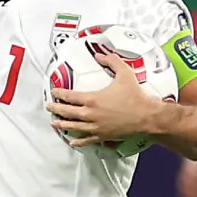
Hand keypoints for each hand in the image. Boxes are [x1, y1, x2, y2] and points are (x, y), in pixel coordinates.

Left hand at [46, 52, 161, 148]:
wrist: (146, 116)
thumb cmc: (135, 96)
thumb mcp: (124, 73)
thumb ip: (111, 61)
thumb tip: (99, 54)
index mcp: (93, 99)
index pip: (70, 96)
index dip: (59, 94)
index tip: (54, 92)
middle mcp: (91, 114)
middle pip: (68, 112)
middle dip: (56, 109)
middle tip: (49, 107)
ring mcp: (95, 127)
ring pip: (74, 127)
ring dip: (62, 125)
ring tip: (54, 123)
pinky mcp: (102, 136)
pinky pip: (87, 140)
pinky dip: (78, 141)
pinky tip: (72, 142)